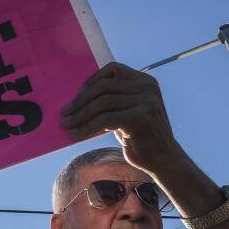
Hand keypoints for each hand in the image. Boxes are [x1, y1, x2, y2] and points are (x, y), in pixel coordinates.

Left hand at [59, 62, 182, 174]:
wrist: (163, 160)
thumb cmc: (141, 137)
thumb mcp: (128, 112)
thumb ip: (112, 101)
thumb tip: (77, 99)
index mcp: (145, 81)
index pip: (112, 69)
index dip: (92, 80)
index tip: (78, 95)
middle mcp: (147, 87)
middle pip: (103, 87)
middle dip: (80, 101)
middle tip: (65, 113)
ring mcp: (145, 101)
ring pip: (101, 103)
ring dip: (80, 115)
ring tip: (67, 125)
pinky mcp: (140, 117)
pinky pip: (104, 119)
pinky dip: (86, 127)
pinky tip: (76, 135)